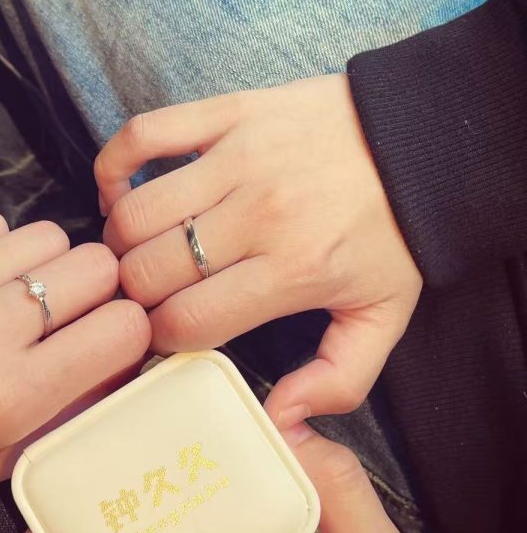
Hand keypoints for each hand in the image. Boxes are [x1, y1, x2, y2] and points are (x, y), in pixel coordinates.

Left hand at [0, 210, 149, 510]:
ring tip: (13, 299)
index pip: (123, 327)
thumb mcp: (12, 457)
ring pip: (44, 236)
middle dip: (93, 292)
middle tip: (64, 316)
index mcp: (8, 397)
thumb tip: (136, 346)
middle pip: (93, 266)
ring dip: (42, 267)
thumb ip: (82, 401)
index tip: (108, 338)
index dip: (126, 331)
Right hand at [95, 75, 421, 424]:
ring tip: (137, 253)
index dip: (162, 339)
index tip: (166, 336)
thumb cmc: (394, 232)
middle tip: (147, 298)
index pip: (187, 321)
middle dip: (136, 297)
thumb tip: (278, 419)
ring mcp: (237, 158)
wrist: (420, 139)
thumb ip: (338, 379)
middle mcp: (258, 214)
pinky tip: (118, 193)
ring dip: (120, 243)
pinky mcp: (228, 112)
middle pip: (148, 272)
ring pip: (134, 213)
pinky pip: (143, 134)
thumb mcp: (382, 316)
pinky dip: (112, 167)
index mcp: (292, 271)